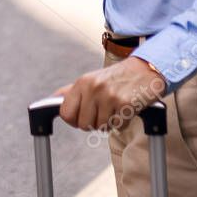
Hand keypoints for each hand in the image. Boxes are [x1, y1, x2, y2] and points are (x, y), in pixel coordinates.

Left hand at [51, 57, 167, 132]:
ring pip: (101, 127)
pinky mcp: (125, 104)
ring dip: (110, 122)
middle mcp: (94, 87)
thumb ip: (72, 91)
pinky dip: (123, 122)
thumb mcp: (92, 79)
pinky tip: (126, 108)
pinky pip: (118, 127)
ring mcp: (109, 96)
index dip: (74, 119)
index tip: (84, 115)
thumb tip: (50, 101)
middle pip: (84, 125)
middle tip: (105, 109)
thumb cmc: (116, 78)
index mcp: (83, 82)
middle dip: (95, 122)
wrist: (145, 69)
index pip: (65, 113)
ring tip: (116, 107)